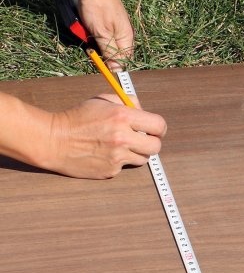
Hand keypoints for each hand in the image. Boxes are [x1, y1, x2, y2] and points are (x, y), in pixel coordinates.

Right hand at [45, 95, 166, 178]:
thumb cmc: (78, 117)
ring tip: (120, 146)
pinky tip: (105, 154)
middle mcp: (122, 138)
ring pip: (142, 159)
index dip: (159, 128)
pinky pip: (124, 167)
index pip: (158, 125)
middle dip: (152, 142)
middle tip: (143, 139)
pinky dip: (119, 161)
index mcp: (123, 117)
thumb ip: (128, 102)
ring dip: (136, 152)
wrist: (53, 140)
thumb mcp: (103, 100)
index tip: (155, 129)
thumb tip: (144, 111)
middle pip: (156, 146)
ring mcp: (116, 157)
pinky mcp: (110, 171)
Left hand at [75, 0, 133, 70]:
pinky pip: (100, 33)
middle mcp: (124, 32)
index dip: (111, 65)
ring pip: (105, 43)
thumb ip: (110, 52)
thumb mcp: (102, 33)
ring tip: (86, 31)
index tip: (98, 66)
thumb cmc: (98, 6)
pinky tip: (86, 25)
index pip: (123, 60)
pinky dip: (92, 32)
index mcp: (127, 37)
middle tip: (89, 45)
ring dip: (94, 41)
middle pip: (113, 52)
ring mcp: (115, 25)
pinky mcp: (107, 20)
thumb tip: (117, 70)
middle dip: (100, 52)